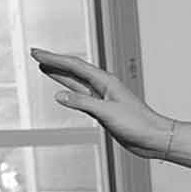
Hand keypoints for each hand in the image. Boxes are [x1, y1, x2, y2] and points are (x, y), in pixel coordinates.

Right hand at [30, 49, 173, 157]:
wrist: (155, 138)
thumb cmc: (139, 124)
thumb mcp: (107, 112)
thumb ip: (82, 103)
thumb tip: (59, 96)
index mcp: (106, 82)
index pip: (74, 65)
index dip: (54, 58)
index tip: (36, 53)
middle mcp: (103, 87)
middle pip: (73, 70)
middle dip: (54, 62)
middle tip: (36, 54)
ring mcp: (103, 98)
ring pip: (76, 82)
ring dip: (59, 74)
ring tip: (44, 66)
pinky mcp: (103, 110)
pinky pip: (81, 97)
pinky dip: (68, 91)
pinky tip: (61, 91)